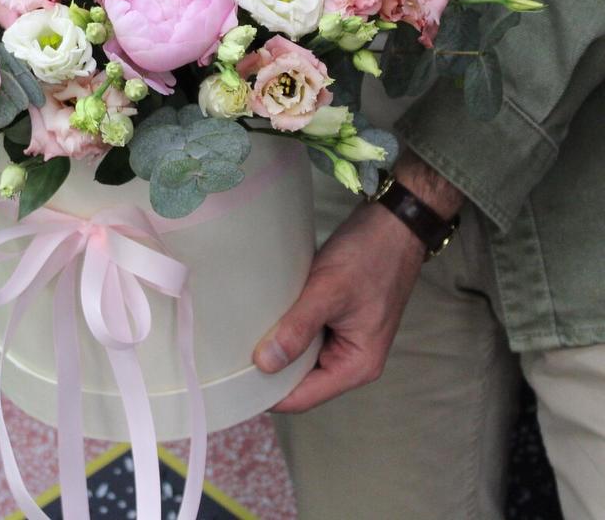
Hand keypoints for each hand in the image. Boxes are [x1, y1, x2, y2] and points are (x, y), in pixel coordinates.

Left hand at [253, 151, 462, 412]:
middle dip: (268, 370)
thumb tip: (264, 364)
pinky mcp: (336, 316)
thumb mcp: (328, 291)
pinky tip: (259, 316)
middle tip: (225, 358)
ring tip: (235, 337)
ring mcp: (344, 337)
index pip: (303, 397)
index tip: (230, 384)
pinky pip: (305, 331)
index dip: (268, 395)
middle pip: (300, 379)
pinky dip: (286, 326)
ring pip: (300, 354)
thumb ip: (298, 329)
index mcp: (357, 365)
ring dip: (275, 344)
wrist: (393, 222)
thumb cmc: (367, 257)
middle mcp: (351, 358)